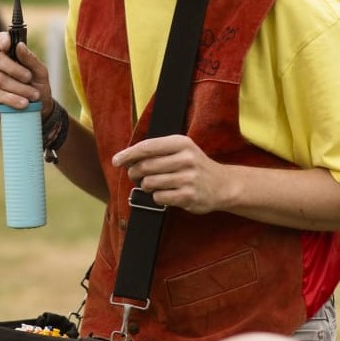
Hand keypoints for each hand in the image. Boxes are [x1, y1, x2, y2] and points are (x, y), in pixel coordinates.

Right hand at [0, 30, 52, 116]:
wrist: (39, 111)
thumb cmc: (38, 88)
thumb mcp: (41, 73)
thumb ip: (31, 59)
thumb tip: (19, 46)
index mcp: (10, 56)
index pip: (0, 41)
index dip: (2, 40)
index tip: (7, 45)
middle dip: (15, 69)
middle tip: (29, 78)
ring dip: (19, 88)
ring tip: (33, 95)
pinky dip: (12, 99)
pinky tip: (23, 103)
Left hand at [112, 134, 227, 214]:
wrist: (223, 185)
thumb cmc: (195, 166)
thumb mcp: (181, 150)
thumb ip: (157, 151)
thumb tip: (125, 158)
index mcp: (181, 143)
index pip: (147, 147)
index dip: (128, 154)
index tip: (116, 161)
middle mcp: (186, 159)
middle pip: (145, 166)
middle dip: (134, 173)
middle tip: (134, 176)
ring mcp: (188, 178)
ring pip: (150, 183)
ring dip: (146, 186)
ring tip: (153, 184)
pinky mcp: (188, 196)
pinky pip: (159, 197)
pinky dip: (156, 197)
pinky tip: (165, 194)